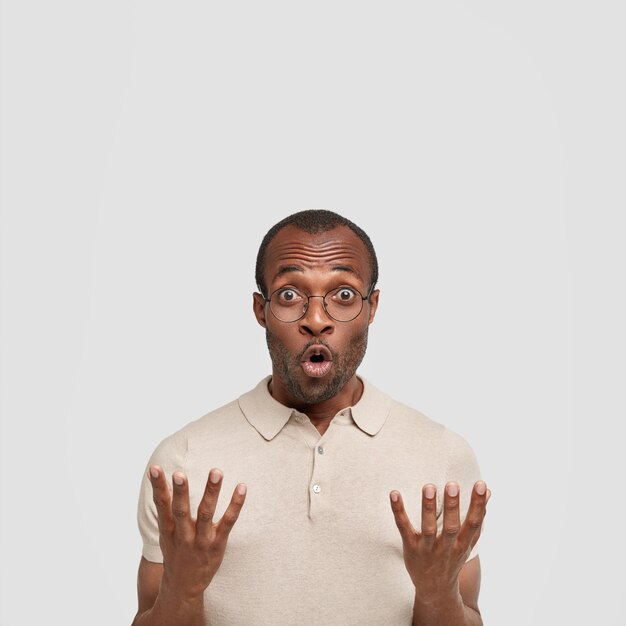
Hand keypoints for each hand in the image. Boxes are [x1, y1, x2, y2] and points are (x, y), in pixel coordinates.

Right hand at [148, 465, 246, 601]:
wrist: (183, 587)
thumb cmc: (175, 552)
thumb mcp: (165, 533)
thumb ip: (164, 509)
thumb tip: (158, 482)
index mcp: (168, 529)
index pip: (161, 504)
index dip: (158, 486)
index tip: (154, 468)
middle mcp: (183, 535)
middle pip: (180, 511)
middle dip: (180, 492)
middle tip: (179, 474)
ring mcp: (201, 540)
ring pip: (206, 514)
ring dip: (211, 492)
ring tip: (216, 471)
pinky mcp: (218, 544)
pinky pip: (228, 522)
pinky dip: (235, 505)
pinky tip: (241, 487)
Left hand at [389, 481, 489, 598]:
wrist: (436, 590)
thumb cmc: (453, 558)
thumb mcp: (469, 542)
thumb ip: (478, 517)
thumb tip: (489, 492)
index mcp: (463, 544)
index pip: (474, 523)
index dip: (478, 504)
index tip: (482, 485)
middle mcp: (447, 547)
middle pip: (451, 526)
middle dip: (452, 506)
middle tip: (452, 485)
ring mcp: (428, 548)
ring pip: (428, 528)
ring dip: (428, 507)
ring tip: (429, 486)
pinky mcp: (411, 547)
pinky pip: (404, 528)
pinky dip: (398, 511)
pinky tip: (395, 493)